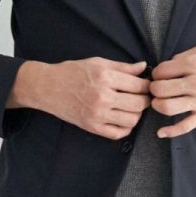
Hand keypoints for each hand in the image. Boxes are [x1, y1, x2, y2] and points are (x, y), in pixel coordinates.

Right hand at [27, 56, 151, 138]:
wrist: (48, 87)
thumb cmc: (72, 72)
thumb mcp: (98, 63)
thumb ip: (122, 67)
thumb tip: (142, 67)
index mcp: (105, 78)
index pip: (138, 86)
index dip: (147, 86)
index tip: (146, 86)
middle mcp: (102, 97)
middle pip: (138, 104)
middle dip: (145, 100)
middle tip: (143, 97)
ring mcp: (97, 114)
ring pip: (131, 120)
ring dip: (137, 115)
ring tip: (132, 108)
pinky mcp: (92, 127)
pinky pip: (117, 133)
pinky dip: (126, 129)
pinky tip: (123, 120)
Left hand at [148, 45, 195, 136]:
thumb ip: (185, 55)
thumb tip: (168, 64)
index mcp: (195, 64)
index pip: (162, 71)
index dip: (156, 73)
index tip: (159, 75)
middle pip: (160, 89)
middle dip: (154, 89)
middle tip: (157, 88)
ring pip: (168, 108)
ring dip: (158, 105)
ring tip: (159, 102)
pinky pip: (185, 126)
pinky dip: (171, 131)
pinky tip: (161, 132)